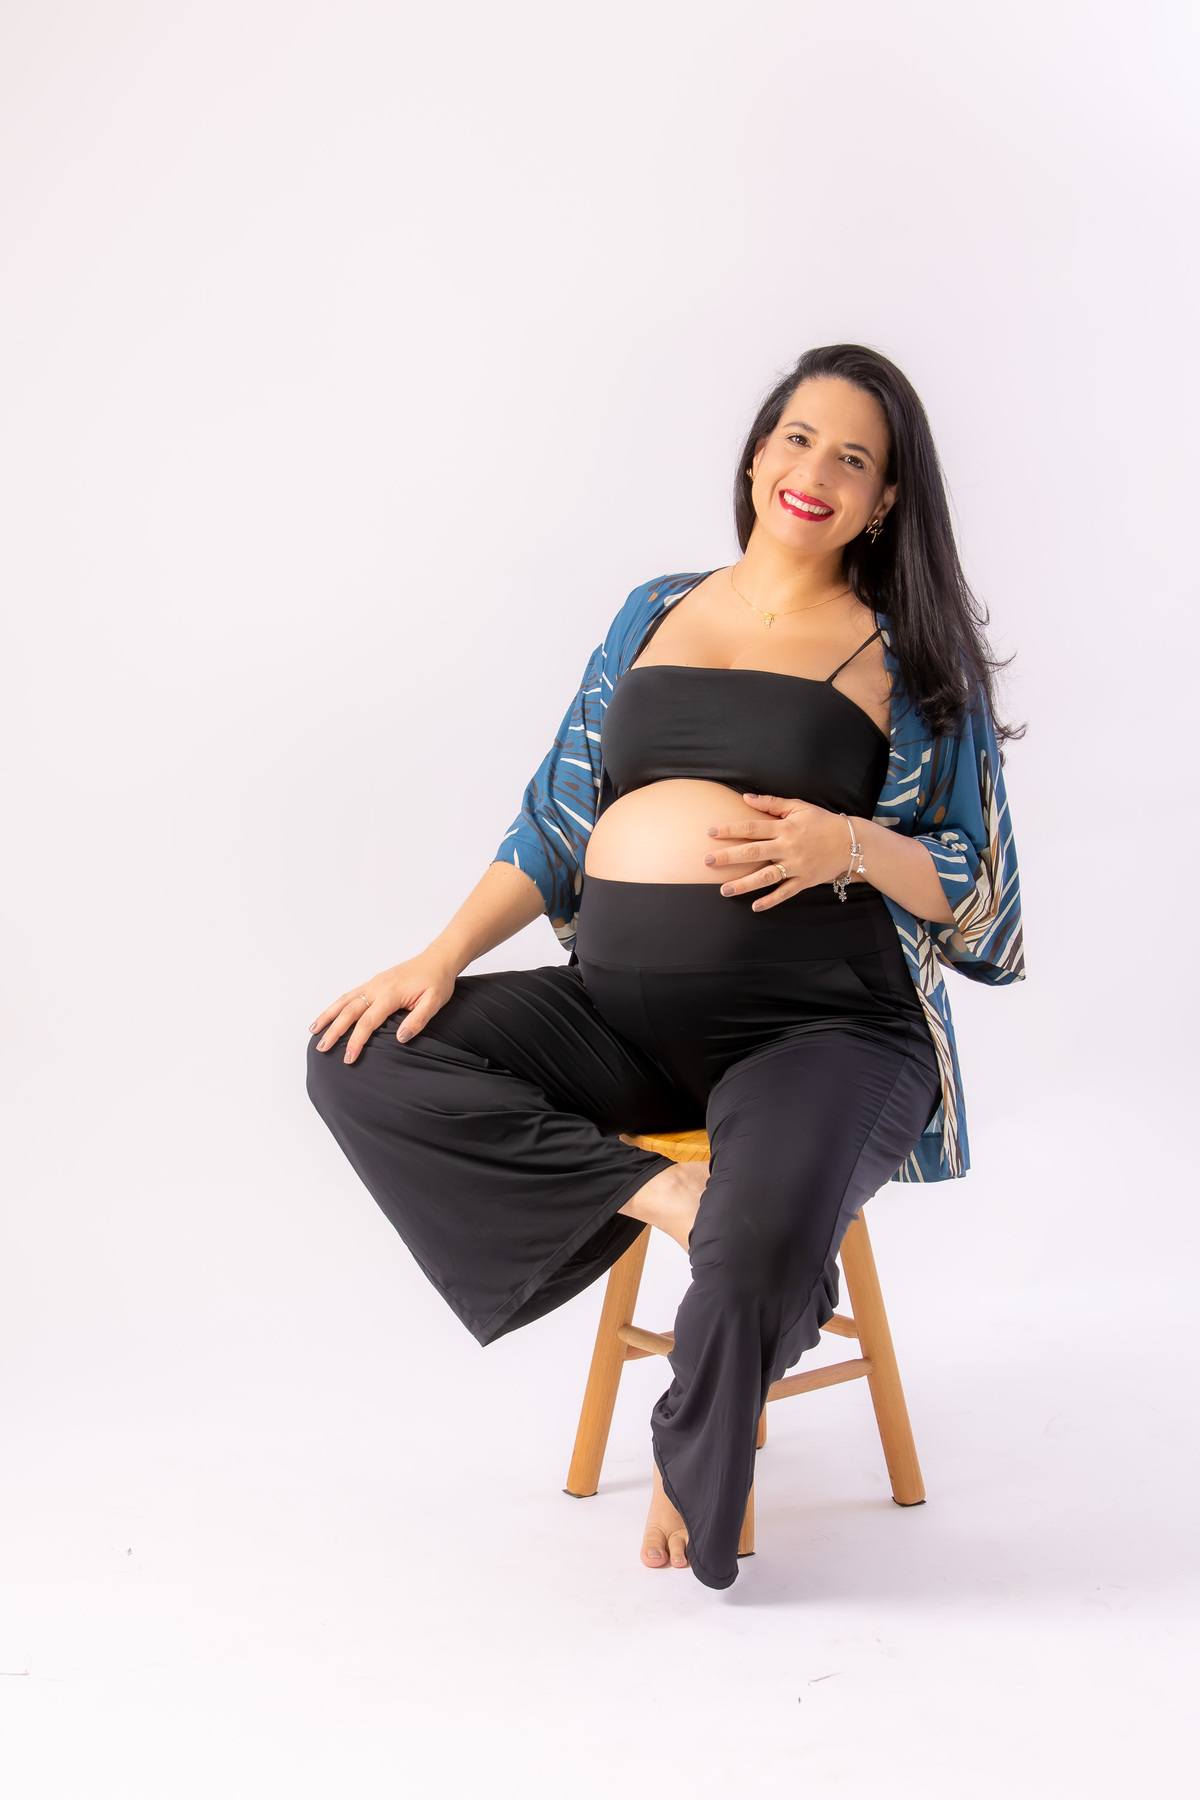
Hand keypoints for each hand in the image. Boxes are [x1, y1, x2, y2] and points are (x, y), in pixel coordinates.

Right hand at [309, 949, 457, 1063]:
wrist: (438, 959)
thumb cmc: (437, 981)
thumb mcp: (434, 1003)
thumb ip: (417, 1020)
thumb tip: (400, 1038)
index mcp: (390, 994)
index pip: (368, 1021)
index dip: (356, 1041)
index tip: (349, 1058)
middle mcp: (377, 987)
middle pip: (349, 1011)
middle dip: (334, 1031)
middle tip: (322, 1048)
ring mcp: (373, 983)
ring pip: (344, 1000)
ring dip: (328, 1015)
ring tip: (314, 1030)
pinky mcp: (374, 982)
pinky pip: (350, 994)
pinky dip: (337, 1005)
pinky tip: (330, 1014)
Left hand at [704, 793, 852, 910]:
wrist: (851, 842)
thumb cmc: (822, 822)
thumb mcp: (799, 807)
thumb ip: (772, 803)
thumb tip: (747, 798)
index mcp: (784, 828)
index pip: (752, 828)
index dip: (730, 830)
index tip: (710, 832)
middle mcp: (788, 847)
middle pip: (753, 852)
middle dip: (728, 857)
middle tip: (707, 862)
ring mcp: (796, 866)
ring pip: (766, 876)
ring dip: (744, 884)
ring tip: (724, 890)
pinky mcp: (805, 880)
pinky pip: (785, 892)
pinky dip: (771, 900)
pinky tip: (755, 906)